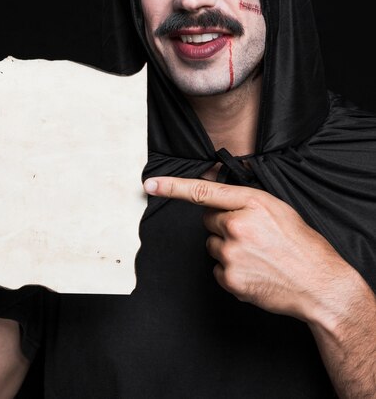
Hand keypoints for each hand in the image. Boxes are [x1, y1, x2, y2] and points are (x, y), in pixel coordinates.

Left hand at [144, 176, 358, 323]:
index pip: (203, 191)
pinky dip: (231, 271)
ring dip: (227, 249)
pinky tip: (254, 272)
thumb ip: (242, 199)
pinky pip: (217, 269)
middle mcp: (238, 226)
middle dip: (223, 225)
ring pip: (211, 245)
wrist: (321, 285)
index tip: (150, 184)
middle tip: (252, 237)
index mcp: (251, 203)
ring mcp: (232, 254)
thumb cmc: (301, 244)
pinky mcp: (230, 278)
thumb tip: (212, 193)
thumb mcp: (276, 208)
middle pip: (208, 220)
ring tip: (257, 256)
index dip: (172, 186)